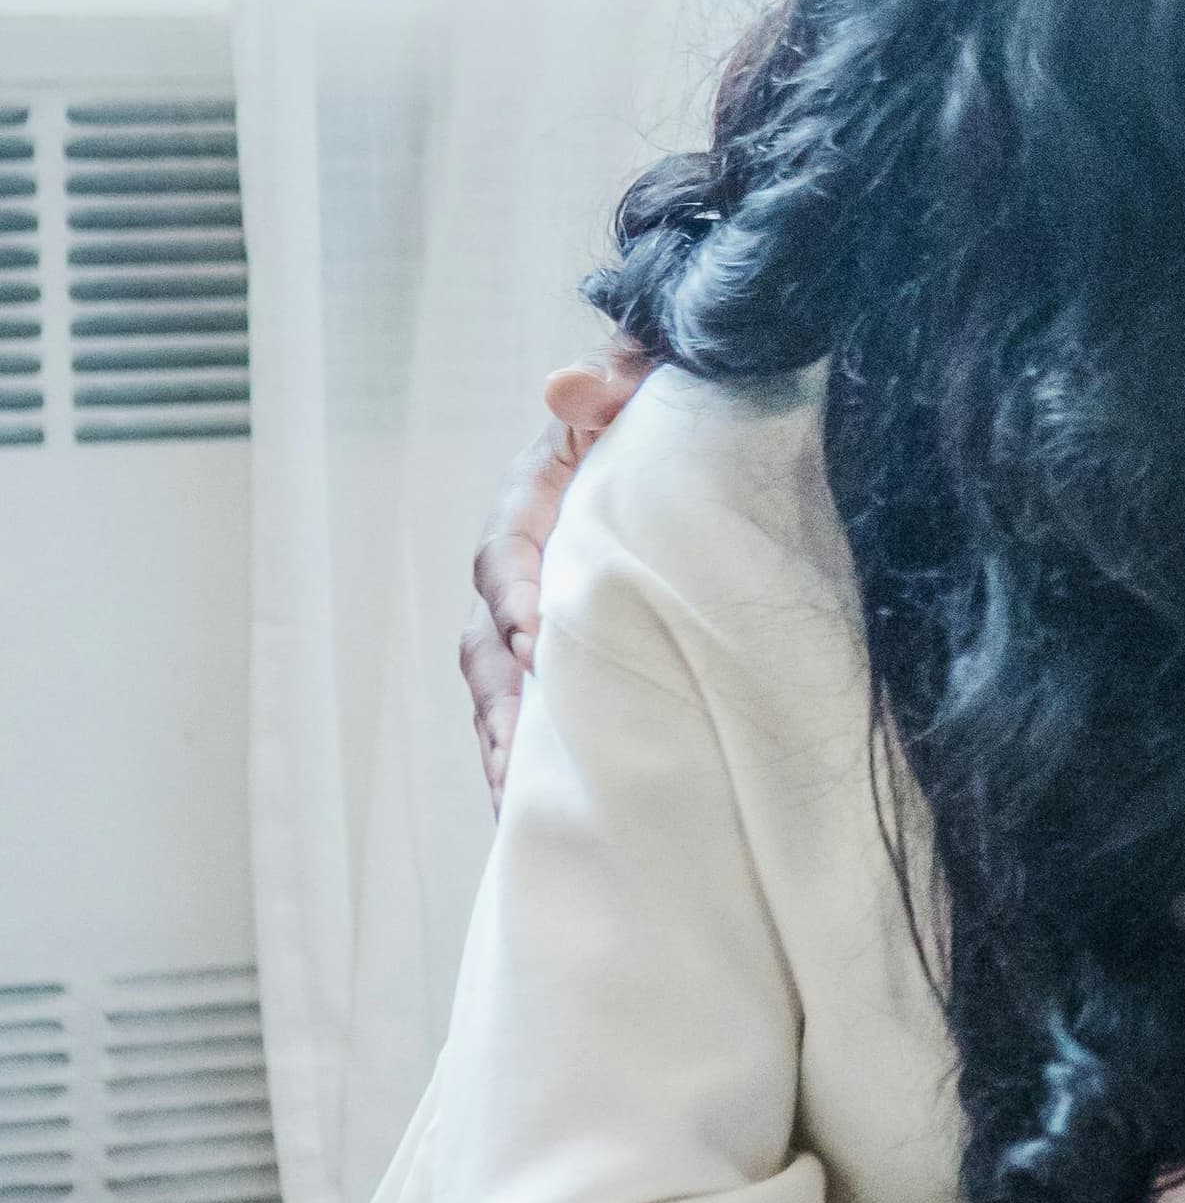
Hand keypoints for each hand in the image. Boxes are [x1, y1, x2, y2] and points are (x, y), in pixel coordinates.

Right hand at [460, 339, 647, 797]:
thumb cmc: (654, 415)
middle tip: (516, 758)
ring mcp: (535, 630)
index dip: (512, 595)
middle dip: (500, 704)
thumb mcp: (640, 386)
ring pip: (501, 696)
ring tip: (516, 808)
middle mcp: (522, 573)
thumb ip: (614, 382)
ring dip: (507, 750)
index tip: (530, 639)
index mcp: (534, 504)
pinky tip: (544, 821)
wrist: (679, 448)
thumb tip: (570, 387)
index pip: (505, 552)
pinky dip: (533, 770)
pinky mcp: (562, 670)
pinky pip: (536, 724)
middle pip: (488, 646)